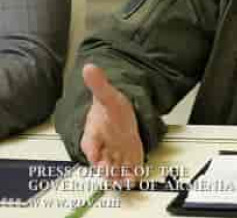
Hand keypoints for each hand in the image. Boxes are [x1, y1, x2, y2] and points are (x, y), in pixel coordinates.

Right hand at [80, 64, 144, 185]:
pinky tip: (136, 176)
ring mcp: (117, 150)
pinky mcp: (129, 153)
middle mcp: (104, 145)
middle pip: (103, 160)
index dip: (94, 153)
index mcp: (93, 132)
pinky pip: (129, 164)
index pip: (90, 145)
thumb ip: (98, 83)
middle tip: (113, 177)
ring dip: (120, 174)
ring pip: (116, 165)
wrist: (121, 110)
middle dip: (108, 169)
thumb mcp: (108, 94)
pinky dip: (132, 171)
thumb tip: (90, 67)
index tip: (98, 160)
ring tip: (126, 180)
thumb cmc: (110, 106)